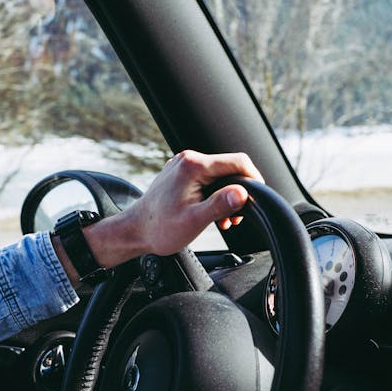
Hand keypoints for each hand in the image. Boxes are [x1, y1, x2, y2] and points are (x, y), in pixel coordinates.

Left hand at [127, 149, 263, 255]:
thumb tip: (243, 193)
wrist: (135, 230)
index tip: (257, 199)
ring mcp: (183, 166)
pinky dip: (214, 195)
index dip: (253, 179)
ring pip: (219, 175)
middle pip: (229, 168)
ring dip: (226, 196)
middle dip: (238, 192)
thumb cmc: (160, 228)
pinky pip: (206, 179)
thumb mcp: (194, 220)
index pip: (237, 162)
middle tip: (235, 218)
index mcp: (194, 166)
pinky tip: (212, 214)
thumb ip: (220, 205)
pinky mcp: (181, 175)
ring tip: (223, 220)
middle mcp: (188, 160)